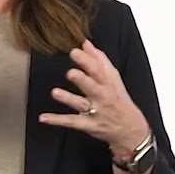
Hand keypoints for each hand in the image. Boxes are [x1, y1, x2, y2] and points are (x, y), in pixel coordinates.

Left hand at [39, 39, 149, 156]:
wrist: (130, 129)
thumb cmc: (119, 101)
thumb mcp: (114, 79)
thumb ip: (99, 60)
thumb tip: (86, 44)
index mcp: (108, 84)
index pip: (99, 70)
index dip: (87, 61)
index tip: (75, 52)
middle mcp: (102, 97)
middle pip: (92, 87)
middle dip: (82, 80)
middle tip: (71, 73)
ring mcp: (95, 112)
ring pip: (81, 104)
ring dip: (68, 99)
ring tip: (55, 93)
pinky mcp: (87, 125)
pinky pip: (71, 122)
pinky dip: (57, 120)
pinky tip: (43, 117)